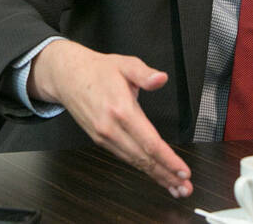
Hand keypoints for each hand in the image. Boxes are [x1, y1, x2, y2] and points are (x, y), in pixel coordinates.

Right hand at [27, 40, 192, 197]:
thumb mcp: (125, 64)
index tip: (183, 172)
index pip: (149, 142)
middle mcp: (111, 127)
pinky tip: (152, 172)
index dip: (168, 160)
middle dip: (166, 175)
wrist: (67, 76)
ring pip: (134, 162)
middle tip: (185, 188)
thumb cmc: (96, 71)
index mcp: (121, 109)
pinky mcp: (100, 140)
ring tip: (173, 186)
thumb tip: (160, 78)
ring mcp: (104, 136)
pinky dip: (141, 168)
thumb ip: (145, 73)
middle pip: (143, 158)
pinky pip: (124, 157)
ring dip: (155, 176)